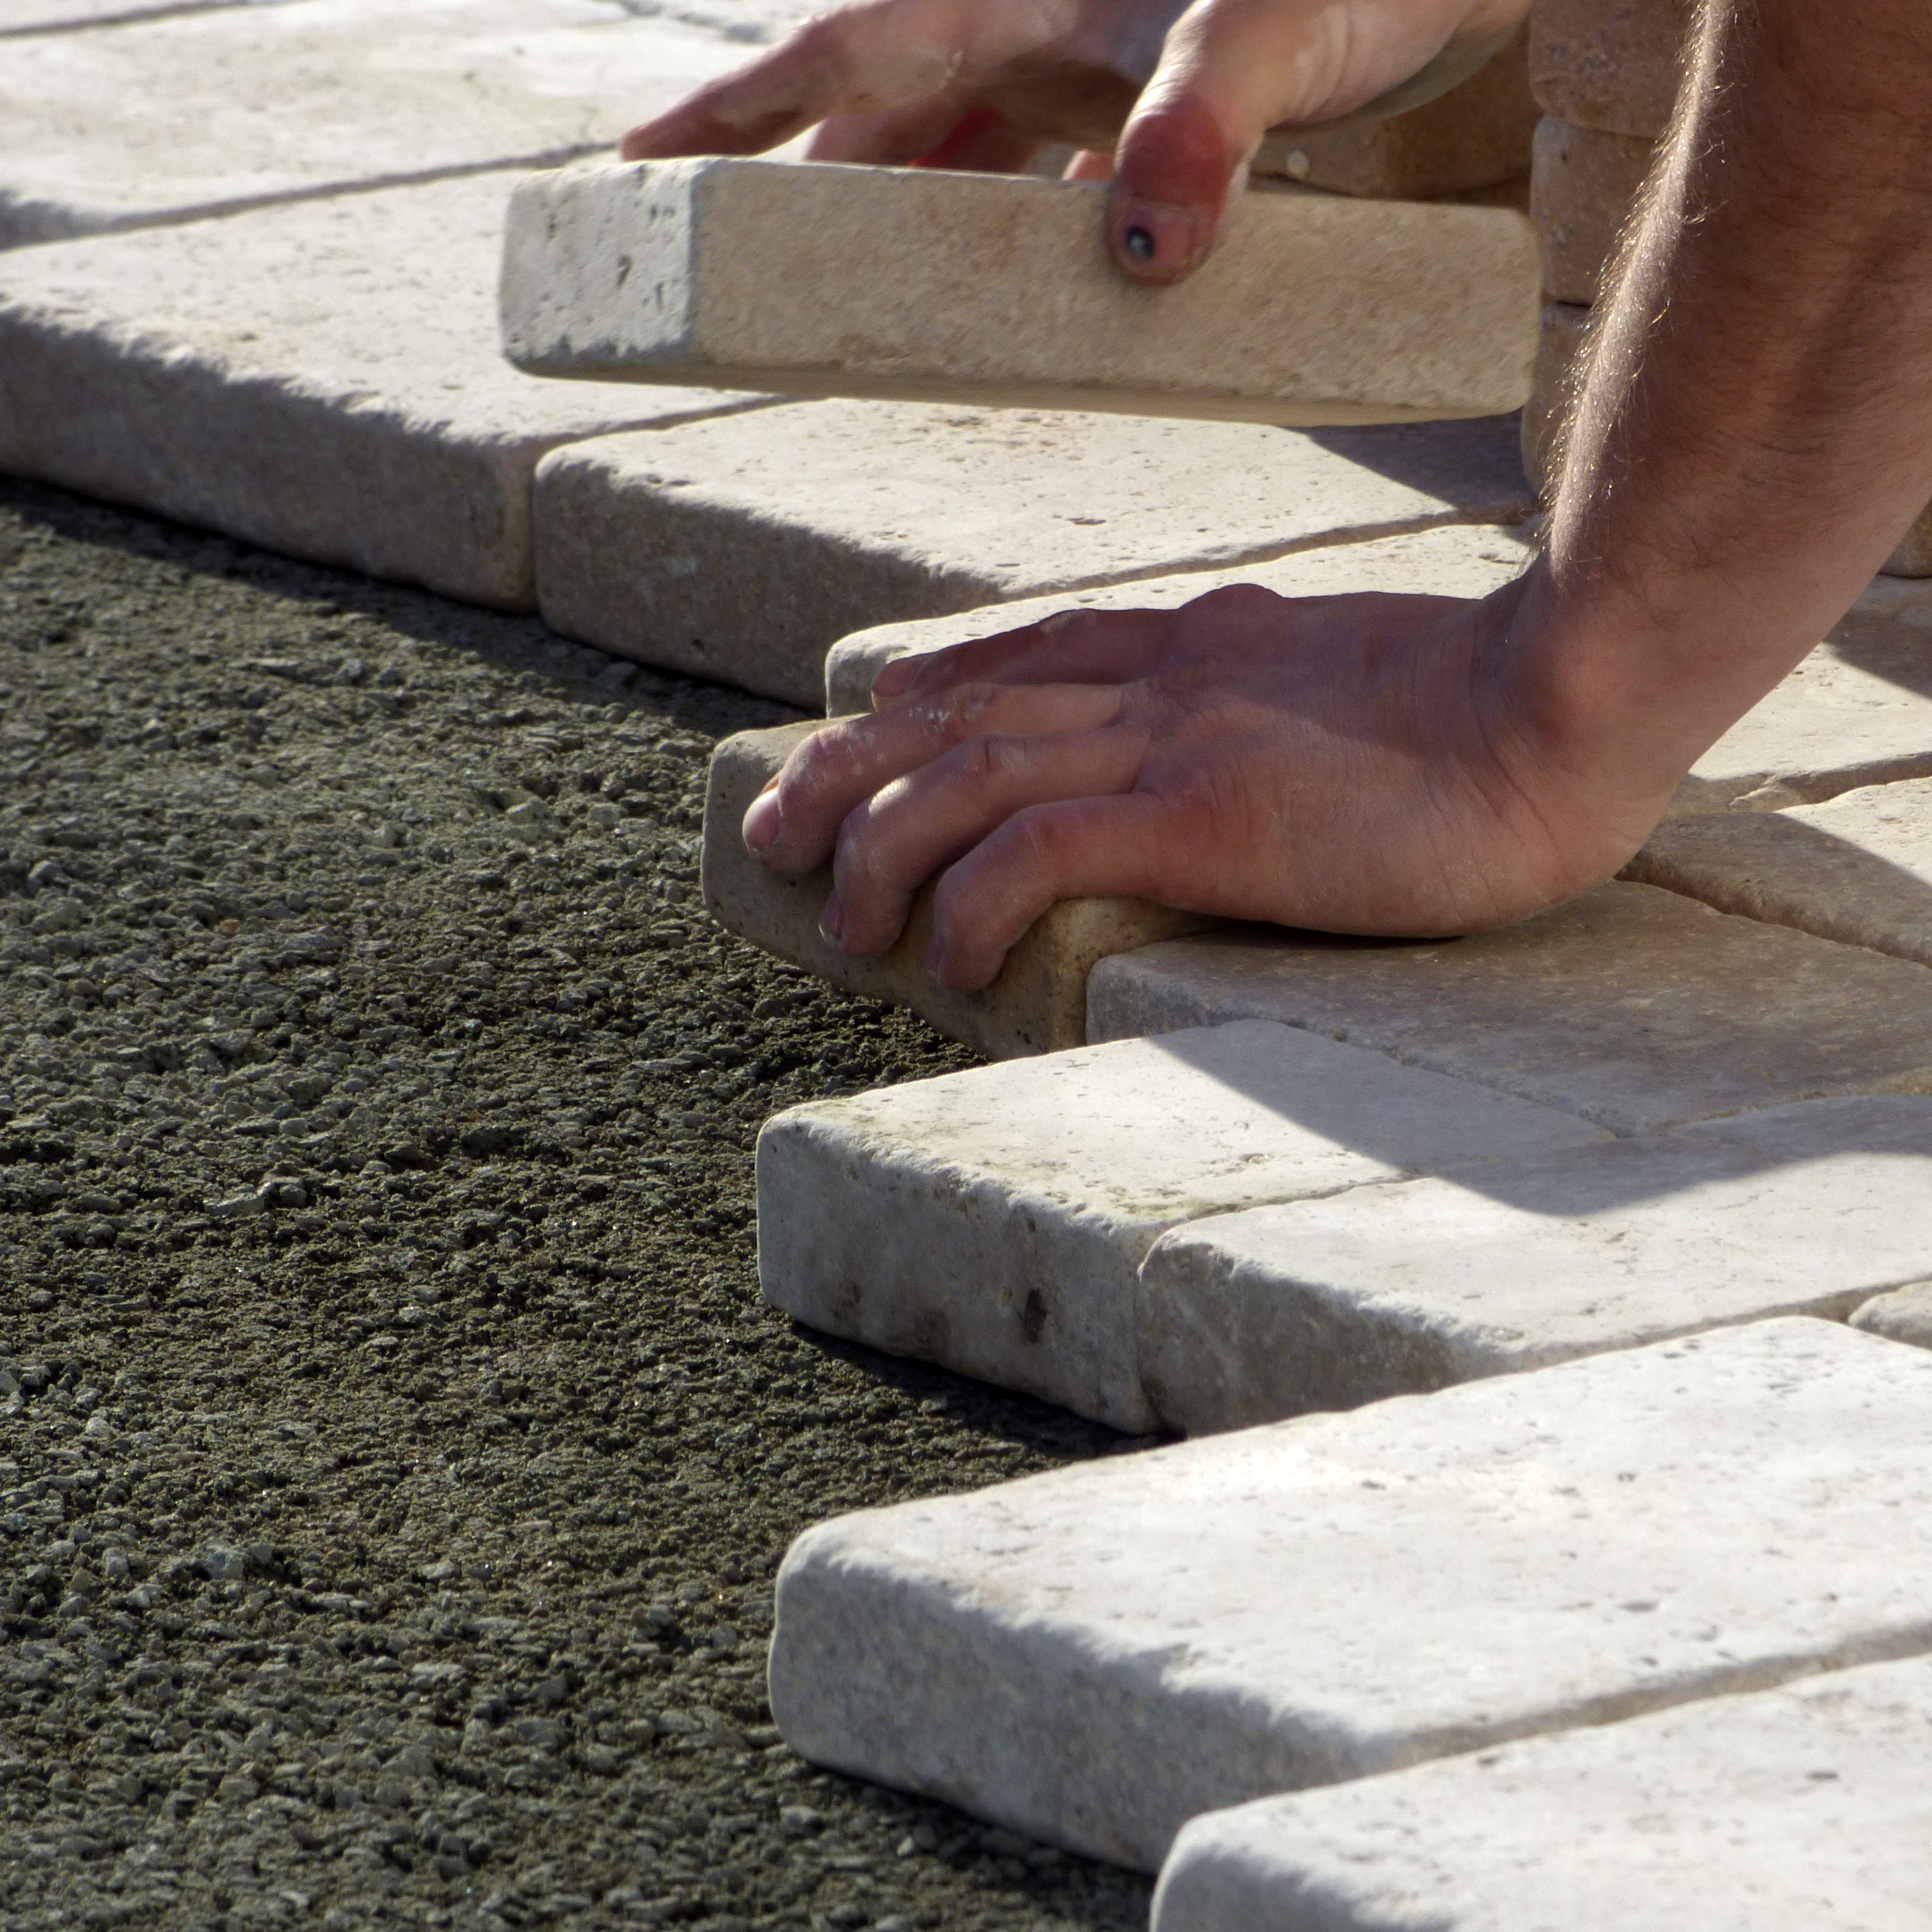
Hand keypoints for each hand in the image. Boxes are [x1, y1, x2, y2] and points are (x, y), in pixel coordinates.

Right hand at [621, 0, 1531, 283]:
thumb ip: (1204, 129)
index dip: (731, 110)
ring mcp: (1074, 69)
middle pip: (871, 113)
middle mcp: (1027, 22)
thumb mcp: (1274, 32)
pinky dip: (994, 240)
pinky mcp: (1127, 113)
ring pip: (943, 155)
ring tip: (830, 311)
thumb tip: (1141, 257)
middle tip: (709, 267)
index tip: (635, 168)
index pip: (843, 49)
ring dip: (890, 229)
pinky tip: (985, 300)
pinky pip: (1025, 182)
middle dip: (788, 188)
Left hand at [739, 575, 1687, 990]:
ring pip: (964, 775)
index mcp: (1198, 647)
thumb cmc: (1489, 716)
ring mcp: (1172, 744)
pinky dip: (968, 903)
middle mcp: (1161, 682)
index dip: (926, 693)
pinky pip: (1033, 853)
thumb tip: (1249, 746)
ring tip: (829, 914)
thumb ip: (1279, 704)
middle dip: (850, 765)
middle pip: (957, 709)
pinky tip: (941, 957)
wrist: (1563, 707)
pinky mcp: (1198, 818)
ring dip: (875, 843)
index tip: (869, 725)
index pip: (1023, 654)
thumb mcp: (1354, 689)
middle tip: (777, 823)